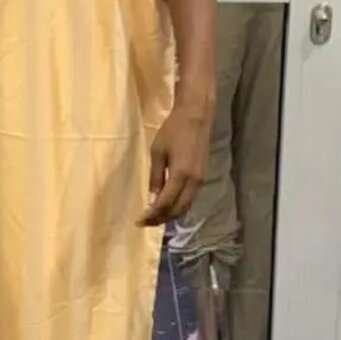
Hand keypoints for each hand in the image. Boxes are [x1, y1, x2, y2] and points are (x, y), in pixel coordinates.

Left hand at [138, 101, 211, 227]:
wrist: (196, 117)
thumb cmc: (172, 131)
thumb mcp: (157, 153)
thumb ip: (155, 178)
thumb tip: (151, 202)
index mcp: (181, 175)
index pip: (165, 204)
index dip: (152, 216)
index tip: (138, 221)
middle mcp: (193, 182)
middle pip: (177, 210)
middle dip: (161, 219)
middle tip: (145, 222)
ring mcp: (200, 181)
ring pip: (186, 207)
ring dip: (170, 215)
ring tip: (154, 216)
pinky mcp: (202, 178)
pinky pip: (190, 199)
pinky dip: (178, 207)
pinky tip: (167, 205)